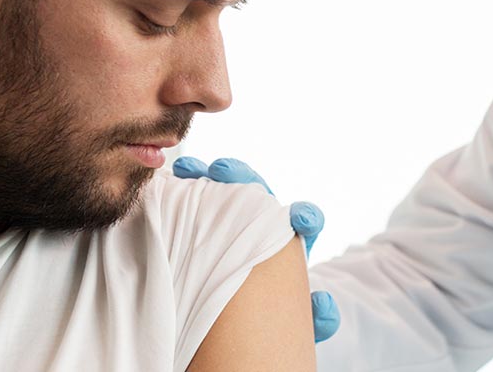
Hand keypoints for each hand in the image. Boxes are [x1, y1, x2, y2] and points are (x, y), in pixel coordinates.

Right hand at [174, 156, 340, 342]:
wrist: (247, 321)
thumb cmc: (276, 318)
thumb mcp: (297, 323)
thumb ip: (318, 318)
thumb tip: (322, 301)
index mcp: (294, 243)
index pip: (306, 221)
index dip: (306, 217)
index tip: (302, 220)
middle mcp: (267, 224)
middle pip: (261, 192)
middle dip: (244, 178)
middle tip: (223, 173)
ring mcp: (238, 218)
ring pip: (228, 187)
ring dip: (208, 175)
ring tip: (186, 169)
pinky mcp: (212, 218)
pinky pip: (199, 196)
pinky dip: (187, 185)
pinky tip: (170, 179)